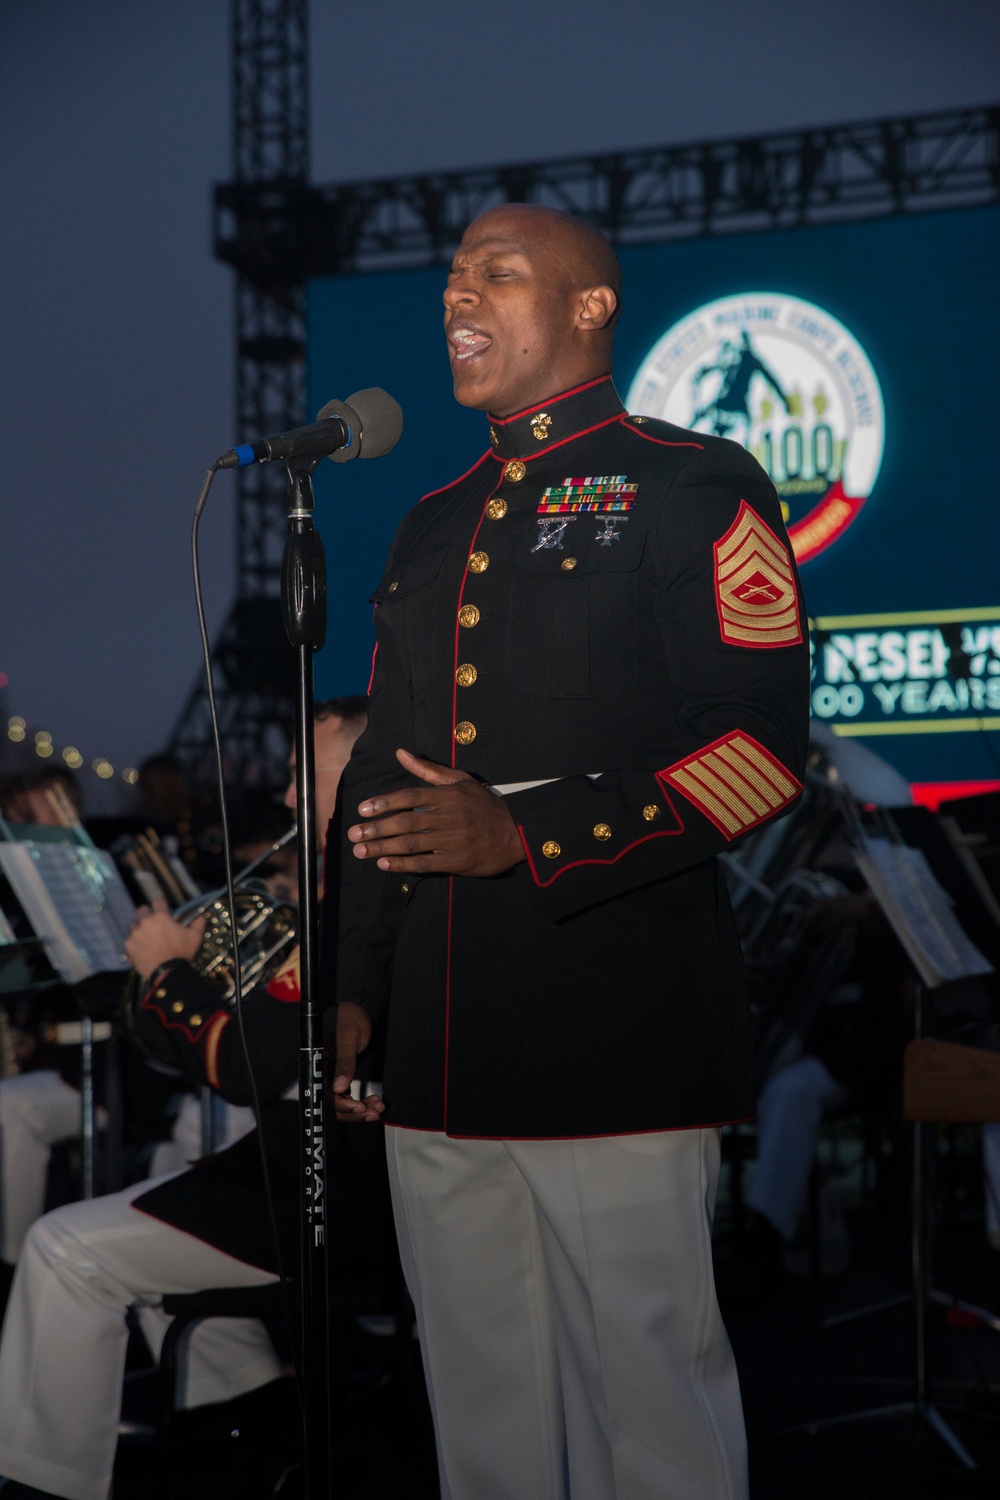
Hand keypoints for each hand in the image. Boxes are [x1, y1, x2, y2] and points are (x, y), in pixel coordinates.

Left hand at [125, 895, 205, 980]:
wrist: (168, 972)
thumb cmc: (182, 953)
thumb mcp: (195, 937)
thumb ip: (198, 923)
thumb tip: (200, 916)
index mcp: (161, 917)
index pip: (157, 900)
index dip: (160, 903)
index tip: (162, 909)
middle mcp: (146, 922)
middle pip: (142, 910)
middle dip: (147, 915)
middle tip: (153, 925)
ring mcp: (135, 934)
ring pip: (134, 926)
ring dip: (139, 930)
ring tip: (146, 940)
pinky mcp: (129, 946)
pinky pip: (129, 941)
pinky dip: (135, 945)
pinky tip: (142, 951)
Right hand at [328, 1001, 383, 1122]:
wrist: (357, 1008)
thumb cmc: (350, 1017)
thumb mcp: (349, 1038)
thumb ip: (345, 1062)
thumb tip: (339, 1089)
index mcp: (316, 1062)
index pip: (324, 1093)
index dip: (340, 1105)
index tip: (359, 1107)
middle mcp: (321, 1072)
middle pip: (332, 1103)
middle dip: (353, 1112)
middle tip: (374, 1113)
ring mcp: (330, 1075)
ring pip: (341, 1103)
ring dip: (359, 1110)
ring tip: (378, 1108)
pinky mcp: (340, 1076)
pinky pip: (346, 1096)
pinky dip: (360, 1102)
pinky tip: (374, 1102)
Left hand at [347, 748, 524, 876]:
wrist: (516, 833)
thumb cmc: (485, 805)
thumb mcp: (460, 781)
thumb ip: (429, 769)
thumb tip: (401, 753)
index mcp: (447, 795)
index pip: (410, 796)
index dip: (385, 802)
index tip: (363, 810)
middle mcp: (447, 816)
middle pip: (406, 821)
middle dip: (377, 828)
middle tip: (354, 834)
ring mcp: (452, 839)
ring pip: (412, 843)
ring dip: (384, 848)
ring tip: (362, 851)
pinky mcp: (456, 861)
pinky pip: (425, 863)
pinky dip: (404, 865)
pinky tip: (385, 865)